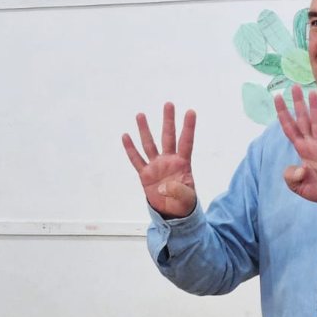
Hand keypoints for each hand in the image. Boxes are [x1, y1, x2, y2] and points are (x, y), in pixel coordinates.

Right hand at [122, 102, 196, 218]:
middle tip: (168, 104)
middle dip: (168, 120)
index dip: (188, 127)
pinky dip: (130, 149)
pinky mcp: (145, 174)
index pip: (186, 142)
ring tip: (141, 114)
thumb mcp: (186, 198)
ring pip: (149, 144)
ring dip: (145, 130)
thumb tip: (165, 187)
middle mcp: (169, 160)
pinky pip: (136, 160)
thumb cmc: (184, 203)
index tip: (190, 111)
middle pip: (168, 137)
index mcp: (183, 163)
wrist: (173, 213)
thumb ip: (179, 191)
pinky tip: (126, 136)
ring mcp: (156, 166)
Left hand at [275, 85, 316, 205]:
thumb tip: (299, 167)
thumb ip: (291, 177)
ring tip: (312, 92)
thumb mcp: (298, 186)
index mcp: (302, 149)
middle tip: (294, 86)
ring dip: (315, 108)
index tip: (276, 98)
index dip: (283, 114)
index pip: (290, 128)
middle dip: (298, 104)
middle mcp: (312, 145)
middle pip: (303, 120)